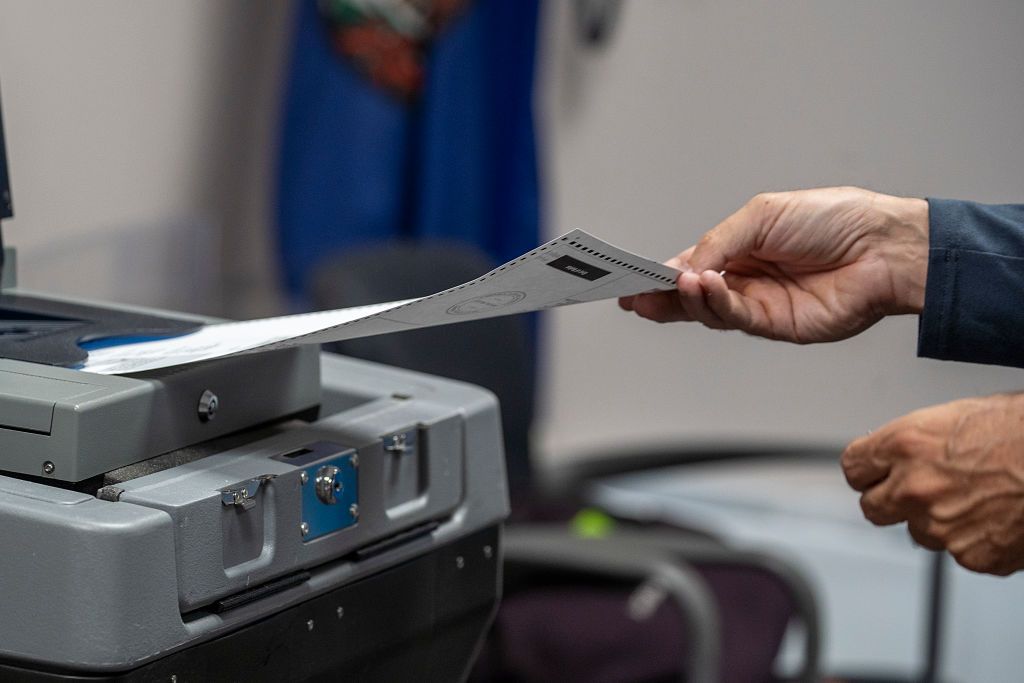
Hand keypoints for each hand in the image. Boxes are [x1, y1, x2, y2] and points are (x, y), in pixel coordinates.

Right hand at [620, 187, 928, 342]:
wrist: (884, 247)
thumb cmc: (834, 219)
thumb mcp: (763, 215)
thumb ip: (719, 242)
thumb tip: (684, 268)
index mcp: (738, 249)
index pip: (688, 265)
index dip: (658, 273)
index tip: (628, 277)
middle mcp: (744, 279)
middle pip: (690, 296)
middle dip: (658, 297)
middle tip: (631, 295)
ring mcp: (758, 304)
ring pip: (707, 310)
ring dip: (686, 299)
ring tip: (674, 283)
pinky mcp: (776, 325)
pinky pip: (735, 317)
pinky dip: (715, 303)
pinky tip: (704, 287)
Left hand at [842, 393, 1023, 574]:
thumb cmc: (1020, 430)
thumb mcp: (954, 416)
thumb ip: (914, 442)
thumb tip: (896, 456)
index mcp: (904, 444)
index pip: (853, 467)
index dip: (866, 470)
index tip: (874, 473)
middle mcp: (914, 487)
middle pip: (871, 507)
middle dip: (888, 500)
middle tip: (915, 492)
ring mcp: (940, 526)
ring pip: (918, 532)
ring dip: (936, 520)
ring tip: (976, 497)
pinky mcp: (971, 555)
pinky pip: (958, 551)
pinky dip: (974, 539)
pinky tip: (998, 516)